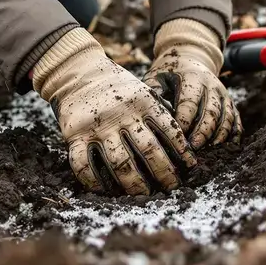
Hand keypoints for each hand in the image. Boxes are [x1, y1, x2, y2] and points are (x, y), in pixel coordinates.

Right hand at [31, 28, 196, 195]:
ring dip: (134, 183)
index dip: (181, 150)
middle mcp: (122, 115)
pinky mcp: (75, 135)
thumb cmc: (116, 85)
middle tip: (172, 187)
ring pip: (120, 163)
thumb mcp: (141, 90)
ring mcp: (98, 127)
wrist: (78, 70)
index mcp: (142, 102)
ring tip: (144, 194)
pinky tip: (104, 190)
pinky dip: (93, 181)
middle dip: (164, 173)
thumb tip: (182, 140)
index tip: (190, 166)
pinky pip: (83, 164)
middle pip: (148, 150)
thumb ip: (158, 111)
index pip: (168, 129)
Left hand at [142, 18, 240, 148]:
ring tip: (210, 149)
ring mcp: (222, 93)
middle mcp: (211, 85)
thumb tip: (148, 111)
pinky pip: (235, 118)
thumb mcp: (157, 75)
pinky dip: (233, 132)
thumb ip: (153, 91)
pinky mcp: (229, 101)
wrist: (192, 57)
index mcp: (192, 78)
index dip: (185, 120)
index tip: (177, 136)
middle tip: (194, 148)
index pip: (189, 102)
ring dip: (219, 134)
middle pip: (211, 111)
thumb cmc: (170, 71)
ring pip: (226, 116)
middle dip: (203, 131)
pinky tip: (228, 146)